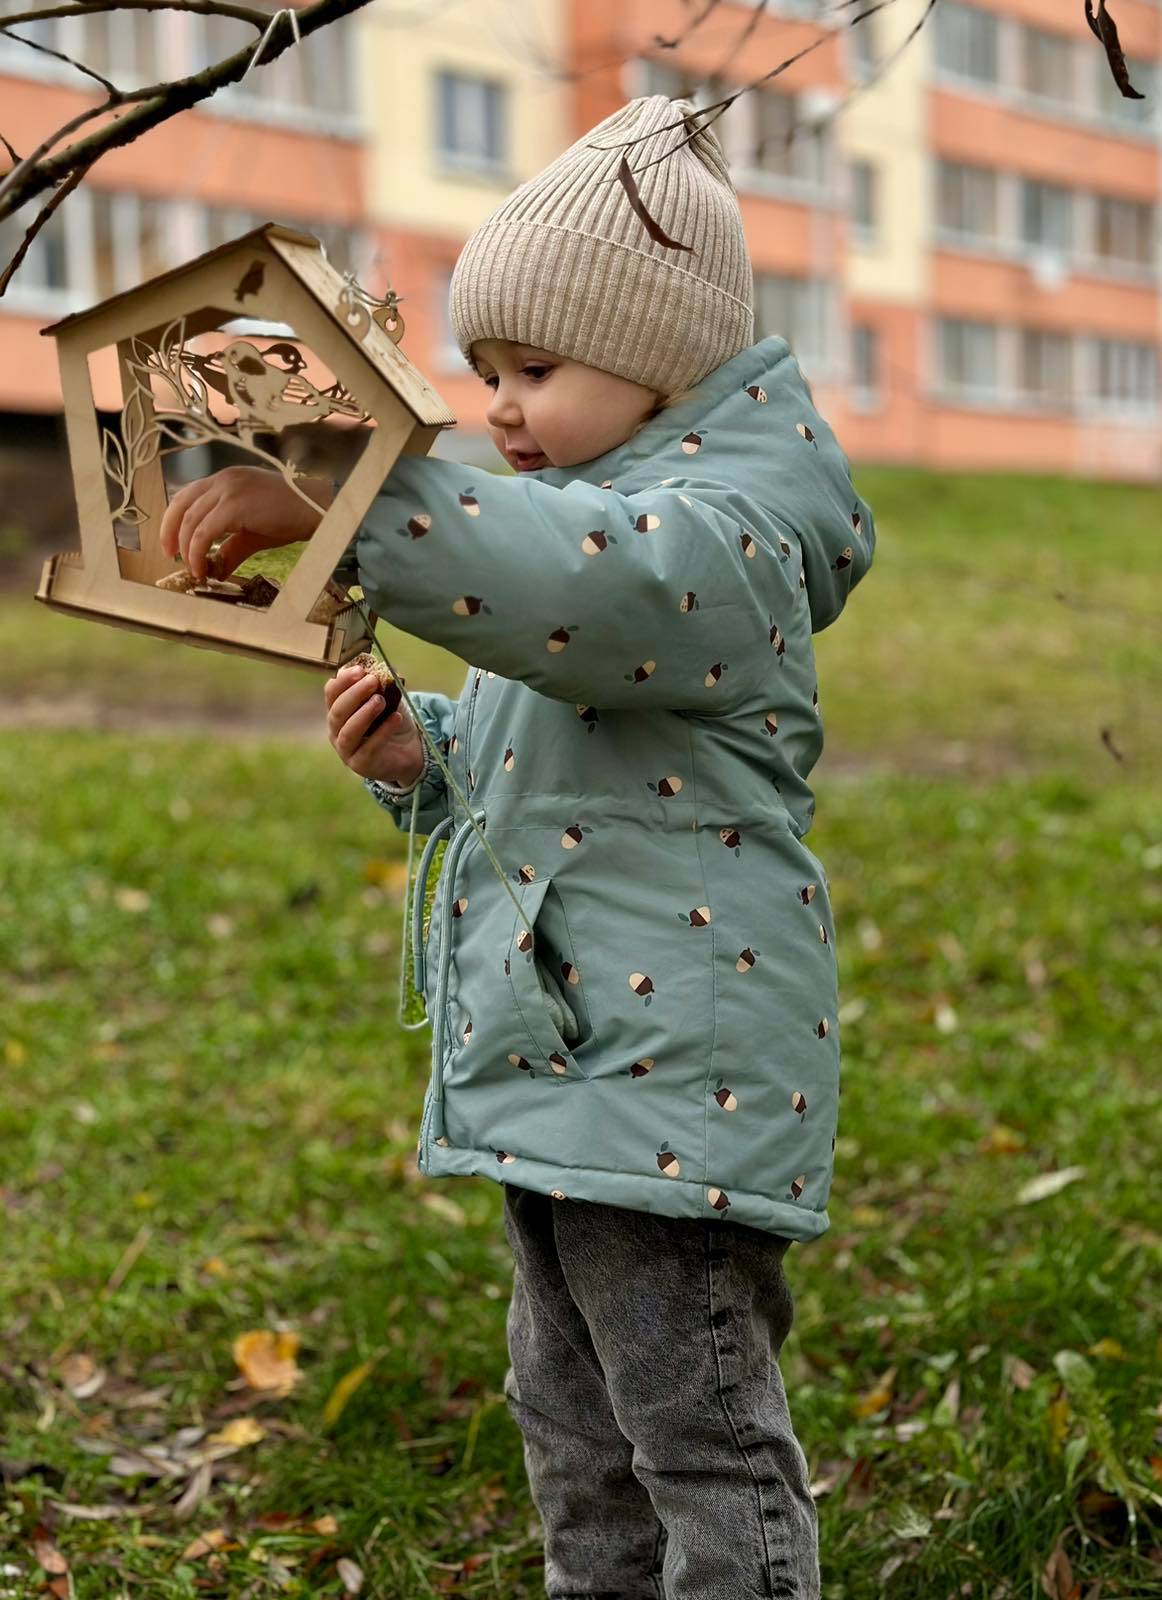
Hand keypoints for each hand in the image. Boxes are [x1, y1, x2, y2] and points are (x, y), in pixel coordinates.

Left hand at [158, 466, 333, 579]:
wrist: (315, 509)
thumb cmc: (290, 517)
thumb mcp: (252, 532)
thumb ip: (229, 547)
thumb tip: (214, 569)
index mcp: (226, 480)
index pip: (188, 496)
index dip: (174, 520)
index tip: (173, 544)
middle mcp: (223, 479)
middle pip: (181, 504)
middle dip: (170, 533)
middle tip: (172, 556)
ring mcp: (227, 490)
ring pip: (190, 521)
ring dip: (187, 549)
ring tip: (194, 569)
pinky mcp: (234, 506)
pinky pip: (203, 532)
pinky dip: (197, 552)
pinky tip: (203, 568)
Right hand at [324, 663, 425, 784]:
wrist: (408, 750)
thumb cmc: (391, 722)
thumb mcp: (388, 699)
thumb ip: (381, 685)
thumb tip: (378, 668)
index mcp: (338, 710)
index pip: (331, 693)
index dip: (343, 680)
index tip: (360, 670)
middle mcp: (336, 730)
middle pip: (337, 711)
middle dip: (354, 694)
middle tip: (373, 681)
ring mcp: (346, 750)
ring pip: (348, 731)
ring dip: (364, 713)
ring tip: (381, 701)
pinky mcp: (361, 764)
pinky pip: (368, 748)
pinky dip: (382, 732)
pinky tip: (396, 718)